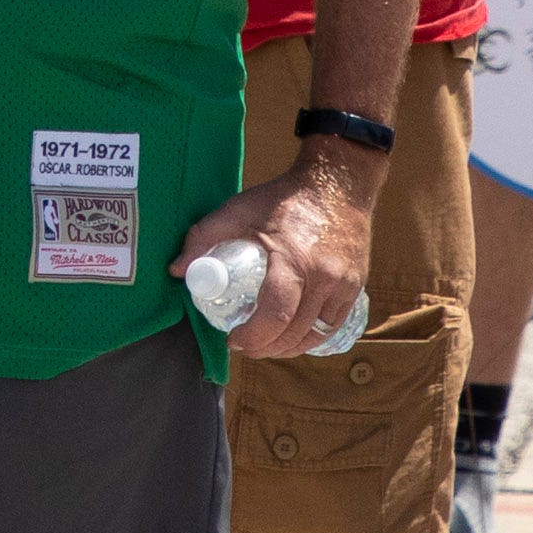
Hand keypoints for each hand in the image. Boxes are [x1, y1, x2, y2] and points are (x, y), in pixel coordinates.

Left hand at [173, 152, 375, 360]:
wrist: (338, 183)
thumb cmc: (283, 198)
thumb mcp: (239, 209)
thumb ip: (204, 236)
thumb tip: (176, 270)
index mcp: (293, 259)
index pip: (275, 314)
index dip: (252, 336)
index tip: (233, 340)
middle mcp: (324, 276)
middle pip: (294, 331)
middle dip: (266, 348)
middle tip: (245, 346)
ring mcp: (344, 284)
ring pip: (316, 334)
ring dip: (288, 349)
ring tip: (266, 345)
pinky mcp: (356, 287)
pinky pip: (333, 325)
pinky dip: (312, 338)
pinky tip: (293, 337)